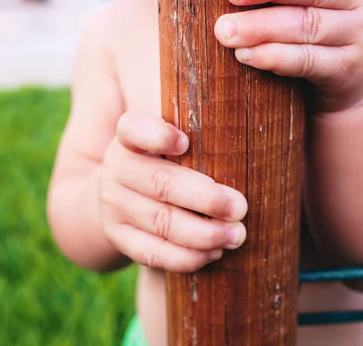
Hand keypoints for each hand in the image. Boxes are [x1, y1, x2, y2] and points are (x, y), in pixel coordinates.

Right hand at [98, 110, 247, 272]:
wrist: (122, 194)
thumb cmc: (166, 160)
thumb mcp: (172, 136)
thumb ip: (198, 127)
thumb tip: (248, 105)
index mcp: (130, 136)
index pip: (134, 128)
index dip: (158, 135)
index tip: (185, 142)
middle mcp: (117, 168)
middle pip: (162, 183)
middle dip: (206, 199)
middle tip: (240, 207)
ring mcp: (114, 204)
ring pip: (161, 222)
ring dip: (204, 233)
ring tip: (237, 234)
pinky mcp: (118, 236)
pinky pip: (152, 253)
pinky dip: (186, 257)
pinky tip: (213, 253)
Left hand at [215, 0, 362, 111]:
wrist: (355, 88)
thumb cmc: (319, 37)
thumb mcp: (313, 4)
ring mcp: (358, 34)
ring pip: (306, 25)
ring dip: (261, 27)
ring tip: (226, 31)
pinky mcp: (348, 68)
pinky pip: (307, 60)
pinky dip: (274, 57)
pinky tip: (246, 55)